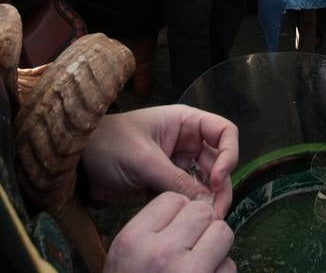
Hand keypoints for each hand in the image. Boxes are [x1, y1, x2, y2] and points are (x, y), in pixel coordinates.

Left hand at [81, 105, 237, 218]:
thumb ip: (175, 181)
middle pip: (218, 161)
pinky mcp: (165, 182)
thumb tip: (206, 204)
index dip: (229, 154)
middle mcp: (186, 140)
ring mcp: (176, 162)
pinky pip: (187, 194)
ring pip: (205, 181)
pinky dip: (190, 207)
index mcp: (185, 122)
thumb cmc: (109, 145)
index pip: (224, 132)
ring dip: (207, 200)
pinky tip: (187, 221)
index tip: (218, 179)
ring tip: (204, 221)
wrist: (77, 162)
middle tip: (216, 214)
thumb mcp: (143, 160)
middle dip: (220, 186)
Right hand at [104, 191, 234, 272]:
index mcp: (134, 242)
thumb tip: (191, 206)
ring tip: (197, 267)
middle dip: (201, 227)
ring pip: (222, 233)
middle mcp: (161, 254)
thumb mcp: (125, 258)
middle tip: (190, 248)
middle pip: (202, 211)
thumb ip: (152, 230)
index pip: (173, 199)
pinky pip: (229, 267)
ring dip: (216, 249)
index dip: (178, 214)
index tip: (174, 233)